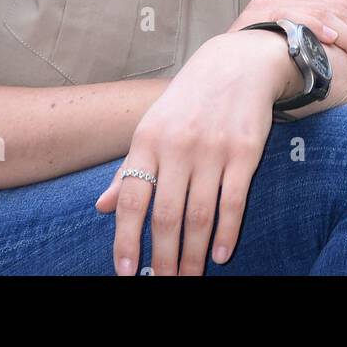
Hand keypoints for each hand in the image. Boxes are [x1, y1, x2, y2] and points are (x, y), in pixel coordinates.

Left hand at [94, 29, 294, 275]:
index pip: (130, 200)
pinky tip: (221, 254)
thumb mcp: (152, 125)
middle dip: (164, 258)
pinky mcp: (246, 151)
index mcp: (148, 139)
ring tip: (189, 277)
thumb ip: (129, 167)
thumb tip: (101, 207)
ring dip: (193, 254)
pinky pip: (234, 202)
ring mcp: (214, 149)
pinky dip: (227, 233)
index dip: (125, 241)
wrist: (238, 62)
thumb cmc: (189, 99)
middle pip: (166, 216)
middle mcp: (178, 146)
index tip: (126, 273)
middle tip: (165, 284)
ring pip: (200, 215)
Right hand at [230, 0, 346, 73]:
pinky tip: (330, 38)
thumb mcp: (294, 57)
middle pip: (340, 10)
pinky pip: (292, 14)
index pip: (345, 9)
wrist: (215, 76)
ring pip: (324, 12)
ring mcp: (271, 2)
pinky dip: (313, 23)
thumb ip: (321, 51)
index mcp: (299, 2)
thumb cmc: (258, 73)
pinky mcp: (257, 13)